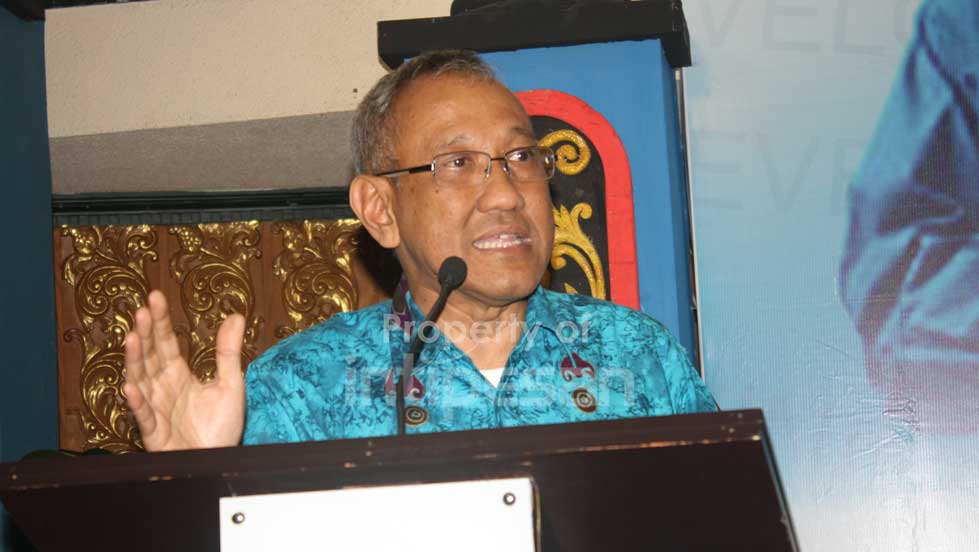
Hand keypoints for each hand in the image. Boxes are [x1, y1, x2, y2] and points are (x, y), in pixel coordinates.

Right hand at [123, 290, 245, 450]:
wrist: (220, 460)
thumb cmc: (220, 427)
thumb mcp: (231, 383)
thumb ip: (228, 351)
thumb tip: (236, 317)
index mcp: (179, 375)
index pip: (165, 343)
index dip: (159, 321)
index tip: (155, 297)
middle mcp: (163, 388)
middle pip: (150, 356)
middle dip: (145, 334)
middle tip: (143, 310)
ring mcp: (156, 408)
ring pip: (141, 380)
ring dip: (135, 360)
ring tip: (132, 338)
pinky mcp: (155, 432)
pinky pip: (144, 415)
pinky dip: (137, 402)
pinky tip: (130, 386)